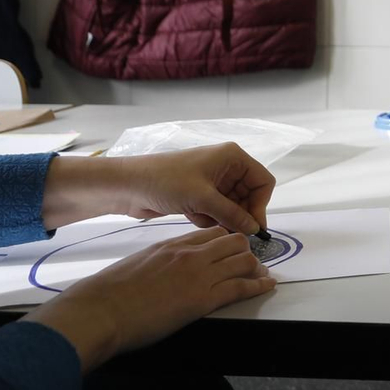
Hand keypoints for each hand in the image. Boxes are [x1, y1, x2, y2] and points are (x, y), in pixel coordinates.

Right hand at [24, 226, 274, 371]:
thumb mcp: (137, 263)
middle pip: (233, 241)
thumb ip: (157, 260)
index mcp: (172, 244)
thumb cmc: (108, 293)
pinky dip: (259, 286)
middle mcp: (190, 254)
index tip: (232, 248)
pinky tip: (268, 285)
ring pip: (243, 260)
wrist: (101, 311)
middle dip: (245, 250)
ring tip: (261, 274)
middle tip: (250, 262)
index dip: (226, 240)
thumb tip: (164, 268)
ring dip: (255, 267)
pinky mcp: (203, 299)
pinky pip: (241, 287)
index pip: (211, 233)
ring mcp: (199, 275)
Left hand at [44, 145, 275, 234]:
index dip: (260, 204)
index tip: (253, 227)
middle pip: (248, 196)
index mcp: (232, 158)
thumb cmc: (167, 182)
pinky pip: (216, 210)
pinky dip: (207, 217)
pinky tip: (191, 216)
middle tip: (230, 231)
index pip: (262, 181)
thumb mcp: (203, 198)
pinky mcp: (199, 194)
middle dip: (239, 214)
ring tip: (202, 219)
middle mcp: (226, 167)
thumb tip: (255, 230)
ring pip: (232, 206)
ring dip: (221, 217)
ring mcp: (212, 181)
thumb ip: (232, 214)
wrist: (128, 186)